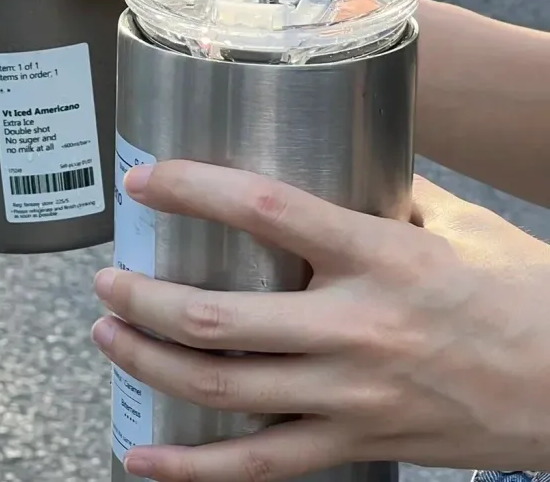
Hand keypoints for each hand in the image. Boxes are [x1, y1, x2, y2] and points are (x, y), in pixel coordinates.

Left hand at [91, 161, 549, 481]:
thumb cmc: (513, 289)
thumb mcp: (450, 225)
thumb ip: (381, 196)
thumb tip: (330, 164)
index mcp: (379, 255)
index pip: (265, 210)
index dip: (194, 189)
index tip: (145, 179)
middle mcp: (355, 328)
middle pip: (220, 318)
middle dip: (145, 297)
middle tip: (105, 277)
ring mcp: (350, 396)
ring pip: (224, 390)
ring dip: (149, 362)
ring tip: (105, 334)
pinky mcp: (355, 444)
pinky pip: (259, 467)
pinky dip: (191, 470)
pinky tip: (141, 459)